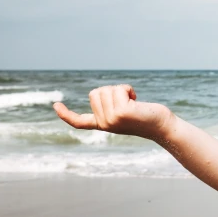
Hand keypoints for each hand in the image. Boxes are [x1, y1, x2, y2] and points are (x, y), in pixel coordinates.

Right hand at [53, 84, 172, 139]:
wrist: (162, 127)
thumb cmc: (146, 117)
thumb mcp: (123, 111)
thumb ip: (111, 105)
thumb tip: (103, 92)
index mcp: (102, 125)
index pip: (79, 122)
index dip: (66, 114)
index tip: (55, 105)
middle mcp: (104, 124)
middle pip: (96, 93)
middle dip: (112, 91)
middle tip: (127, 102)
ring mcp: (112, 119)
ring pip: (106, 90)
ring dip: (121, 90)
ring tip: (132, 102)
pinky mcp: (122, 113)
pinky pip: (119, 89)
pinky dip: (128, 90)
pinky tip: (136, 101)